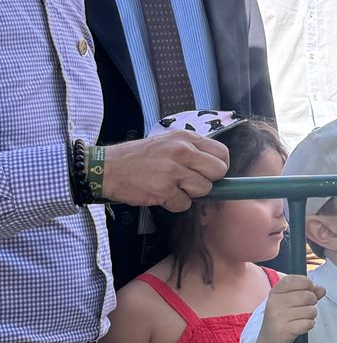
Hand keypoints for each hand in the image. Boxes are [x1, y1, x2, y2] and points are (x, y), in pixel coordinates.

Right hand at [100, 130, 229, 212]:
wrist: (107, 168)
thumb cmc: (137, 157)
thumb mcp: (167, 142)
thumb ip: (191, 151)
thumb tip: (215, 168)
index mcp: (185, 138)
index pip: (222, 153)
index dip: (218, 166)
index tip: (209, 173)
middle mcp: (182, 151)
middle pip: (218, 171)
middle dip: (208, 181)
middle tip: (190, 181)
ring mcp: (173, 170)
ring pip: (204, 190)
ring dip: (190, 194)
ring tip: (171, 186)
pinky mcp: (164, 190)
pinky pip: (184, 204)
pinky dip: (174, 203)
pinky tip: (160, 194)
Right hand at [256, 273, 324, 342]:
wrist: (269, 339)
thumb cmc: (282, 317)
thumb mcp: (290, 301)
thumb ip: (308, 292)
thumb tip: (321, 289)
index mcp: (276, 292)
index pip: (295, 280)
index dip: (307, 283)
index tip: (309, 289)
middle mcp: (275, 302)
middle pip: (307, 296)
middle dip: (312, 303)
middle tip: (304, 308)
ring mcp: (279, 316)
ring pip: (310, 310)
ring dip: (310, 316)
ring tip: (300, 319)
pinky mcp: (285, 330)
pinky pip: (308, 323)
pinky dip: (308, 325)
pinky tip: (300, 326)